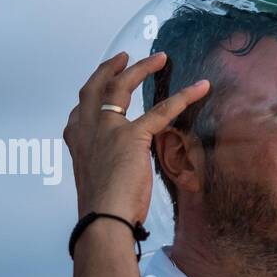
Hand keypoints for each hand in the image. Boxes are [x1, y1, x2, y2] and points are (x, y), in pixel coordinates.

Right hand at [62, 51, 209, 223]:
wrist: (102, 218)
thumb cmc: (102, 209)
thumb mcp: (97, 180)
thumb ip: (105, 165)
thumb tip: (119, 171)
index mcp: (76, 139)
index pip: (82, 108)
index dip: (93, 92)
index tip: (103, 80)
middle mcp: (86, 128)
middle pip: (97, 86)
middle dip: (110, 68)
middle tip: (125, 58)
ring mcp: (107, 128)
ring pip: (122, 86)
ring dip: (142, 68)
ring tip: (160, 58)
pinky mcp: (131, 136)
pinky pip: (161, 110)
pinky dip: (184, 97)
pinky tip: (200, 87)